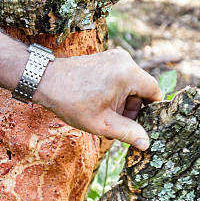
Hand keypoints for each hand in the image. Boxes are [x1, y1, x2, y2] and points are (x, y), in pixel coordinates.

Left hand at [35, 48, 161, 150]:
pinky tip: (99, 105)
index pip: (154, 92)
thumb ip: (127, 132)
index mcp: (128, 73)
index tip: (141, 126)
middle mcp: (125, 60)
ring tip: (103, 117)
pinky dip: (113, 93)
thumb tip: (146, 143)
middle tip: (115, 126)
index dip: (150, 111)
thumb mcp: (102, 124)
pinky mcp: (105, 59)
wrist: (45, 81)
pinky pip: (119, 78)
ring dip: (121, 103)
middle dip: (132, 109)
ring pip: (129, 85)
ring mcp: (114, 57)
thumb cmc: (71, 102)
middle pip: (141, 89)